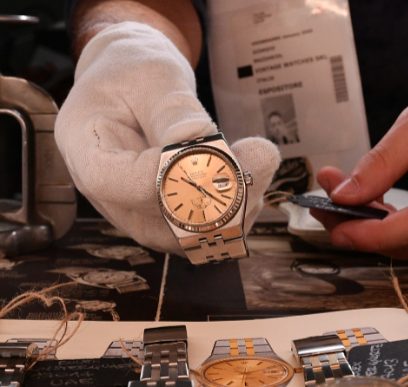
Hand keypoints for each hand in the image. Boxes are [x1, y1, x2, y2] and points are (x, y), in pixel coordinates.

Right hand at [56, 22, 279, 254]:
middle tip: (262, 152)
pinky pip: (212, 231)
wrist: (135, 86)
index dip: (167, 173)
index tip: (211, 142)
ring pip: (196, 236)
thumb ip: (173, 108)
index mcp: (87, 155)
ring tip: (260, 155)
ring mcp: (143, 218)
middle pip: (163, 223)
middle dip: (222, 193)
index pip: (118, 184)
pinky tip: (254, 170)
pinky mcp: (174, 224)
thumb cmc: (135, 73)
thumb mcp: (151, 74)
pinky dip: (243, 206)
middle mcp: (112, 199)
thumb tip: (201, 139)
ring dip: (241, 203)